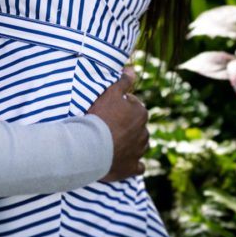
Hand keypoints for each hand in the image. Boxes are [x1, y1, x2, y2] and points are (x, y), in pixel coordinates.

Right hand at [87, 67, 149, 181]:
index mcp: (140, 113)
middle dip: (126, 125)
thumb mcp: (109, 94)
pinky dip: (132, 163)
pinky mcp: (133, 167)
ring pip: (139, 144)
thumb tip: (132, 69)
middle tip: (107, 124)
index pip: (133, 105)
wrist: (90, 146)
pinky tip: (122, 160)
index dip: (119, 106)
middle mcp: (144, 132)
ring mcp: (139, 151)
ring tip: (111, 141)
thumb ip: (122, 82)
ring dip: (129, 143)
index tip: (107, 109)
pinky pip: (138, 166)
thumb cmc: (99, 117)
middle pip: (137, 125)